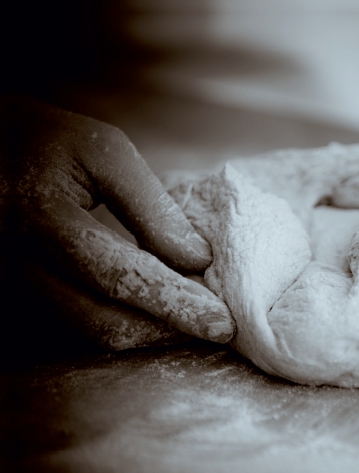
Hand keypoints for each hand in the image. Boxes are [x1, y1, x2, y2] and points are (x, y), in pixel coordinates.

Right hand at [2, 97, 234, 348]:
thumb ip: (150, 205)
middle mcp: (19, 260)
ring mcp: (12, 283)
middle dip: (166, 329)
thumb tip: (198, 260)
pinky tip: (154, 309)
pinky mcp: (16, 294)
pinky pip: (73, 324)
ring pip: (87, 331)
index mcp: (41, 216)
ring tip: (192, 315)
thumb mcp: (102, 150)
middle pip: (102, 319)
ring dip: (147, 332)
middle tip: (216, 327)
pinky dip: (120, 320)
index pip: (120, 276)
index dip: (175, 303)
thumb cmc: (42, 140)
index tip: (221, 323)